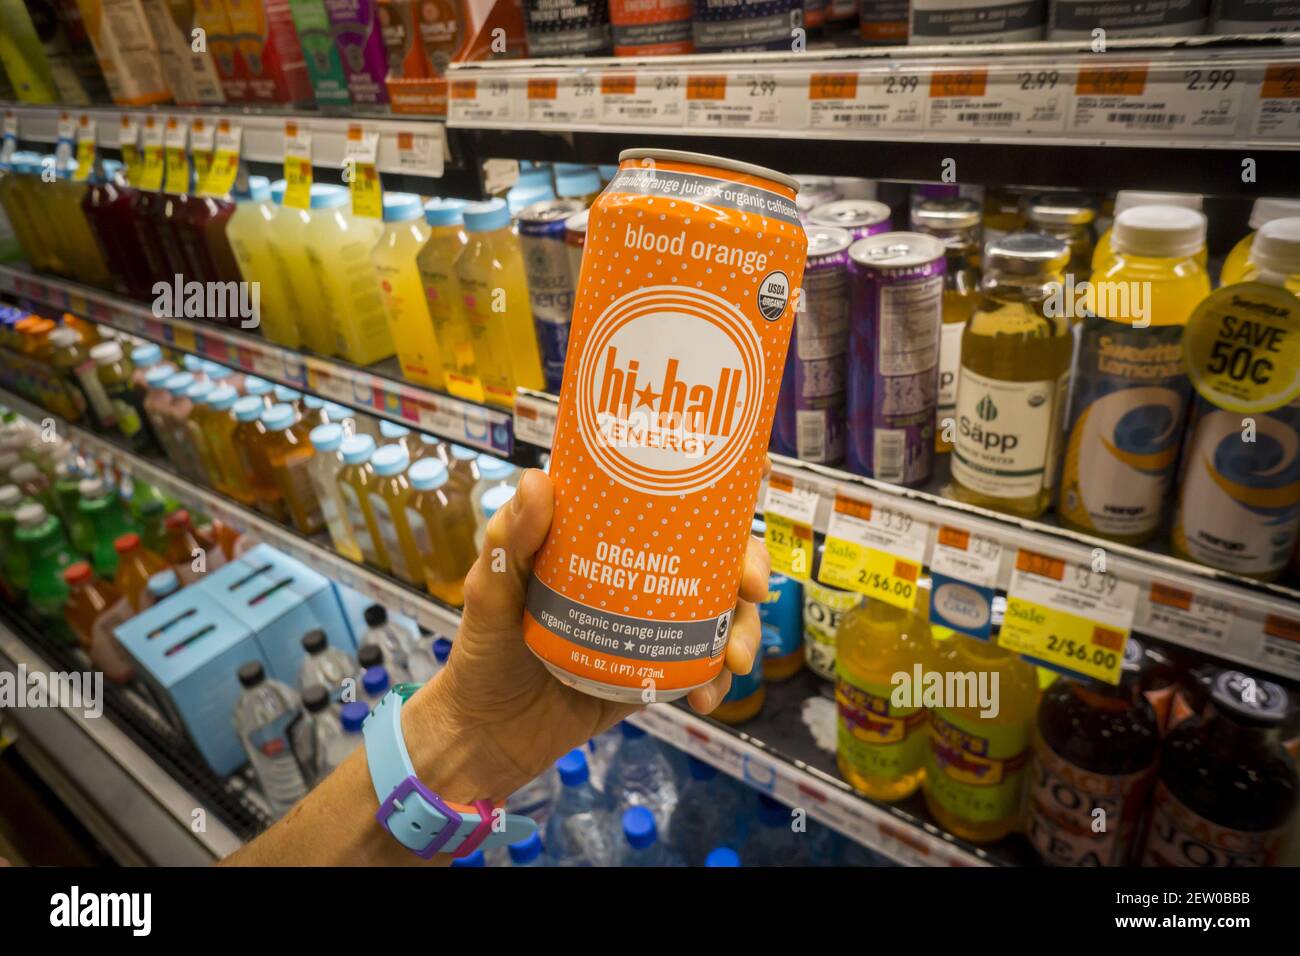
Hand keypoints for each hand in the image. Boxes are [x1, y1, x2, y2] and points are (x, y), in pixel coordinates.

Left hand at [403, 467, 769, 800]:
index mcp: (604, 542)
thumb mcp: (490, 587)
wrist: (485, 735)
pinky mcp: (654, 673)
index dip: (717, 509)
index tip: (736, 524)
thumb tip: (539, 481)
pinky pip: (701, 669)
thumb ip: (511, 540)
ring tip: (735, 660)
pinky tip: (709, 699)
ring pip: (717, 616)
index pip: (669, 508)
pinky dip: (716, 682)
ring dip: (741, 631)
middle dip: (747, 573)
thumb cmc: (483, 649)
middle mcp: (636, 578)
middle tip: (752, 593)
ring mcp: (649, 627)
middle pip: (712, 561)